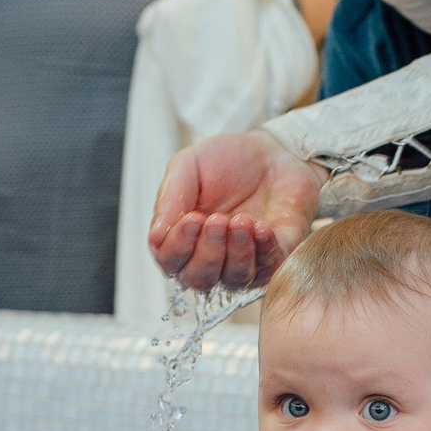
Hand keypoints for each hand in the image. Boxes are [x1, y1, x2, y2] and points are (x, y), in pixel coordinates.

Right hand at [150, 130, 320, 290]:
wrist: (271, 150)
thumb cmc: (226, 160)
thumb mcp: (189, 166)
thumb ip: (170, 197)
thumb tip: (156, 236)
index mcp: (182, 237)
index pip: (170, 261)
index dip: (178, 246)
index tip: (191, 218)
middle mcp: (210, 256)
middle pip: (199, 279)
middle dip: (208, 252)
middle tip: (217, 220)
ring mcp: (243, 261)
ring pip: (233, 279)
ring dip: (236, 252)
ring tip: (242, 220)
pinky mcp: (274, 258)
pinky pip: (268, 270)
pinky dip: (264, 251)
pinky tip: (262, 227)